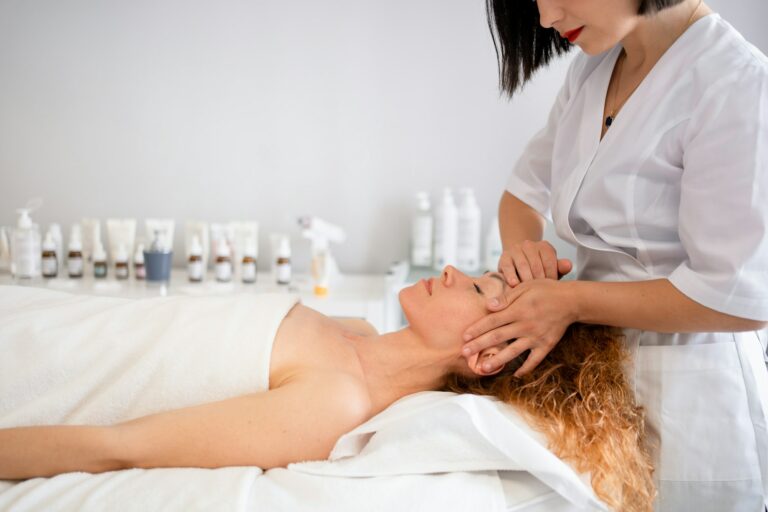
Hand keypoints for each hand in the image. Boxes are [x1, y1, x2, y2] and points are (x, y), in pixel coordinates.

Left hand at [461, 279, 577, 376]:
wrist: (571, 300)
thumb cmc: (545, 290)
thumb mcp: (525, 287)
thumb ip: (506, 298)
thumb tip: (488, 306)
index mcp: (518, 310)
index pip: (492, 321)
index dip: (477, 329)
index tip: (464, 337)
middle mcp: (525, 325)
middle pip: (498, 337)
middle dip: (479, 346)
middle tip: (464, 353)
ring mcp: (536, 337)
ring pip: (513, 351)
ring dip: (497, 360)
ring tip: (484, 368)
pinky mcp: (546, 345)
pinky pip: (534, 360)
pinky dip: (525, 368)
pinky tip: (515, 375)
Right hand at [498, 240, 571, 286]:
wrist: (517, 260)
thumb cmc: (538, 269)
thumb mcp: (550, 268)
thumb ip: (559, 267)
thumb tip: (568, 265)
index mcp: (544, 246)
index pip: (549, 260)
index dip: (551, 276)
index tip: (550, 288)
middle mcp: (529, 245)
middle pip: (536, 264)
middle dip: (538, 280)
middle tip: (539, 293)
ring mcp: (516, 250)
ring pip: (522, 265)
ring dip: (526, 279)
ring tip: (528, 291)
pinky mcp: (504, 257)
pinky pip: (508, 267)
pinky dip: (511, 276)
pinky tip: (514, 284)